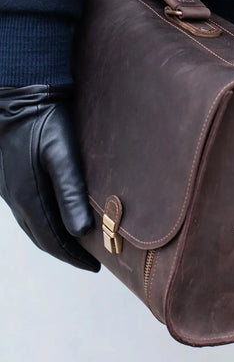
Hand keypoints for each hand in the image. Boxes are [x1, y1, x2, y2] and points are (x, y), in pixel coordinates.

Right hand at [0, 85, 99, 271]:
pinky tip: (55, 219)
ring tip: (75, 245)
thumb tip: (82, 231)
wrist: (20, 96)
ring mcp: (11, 189)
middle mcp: (17, 198)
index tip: (94, 266)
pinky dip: (43, 224)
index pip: (52, 239)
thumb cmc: (44, 122)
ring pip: (33, 226)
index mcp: (29, 197)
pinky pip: (28, 212)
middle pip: (41, 237)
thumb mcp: (61, 156)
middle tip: (88, 260)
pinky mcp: (12, 178)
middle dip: (65, 252)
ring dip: (54, 240)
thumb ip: (71, 192)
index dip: (73, 256)